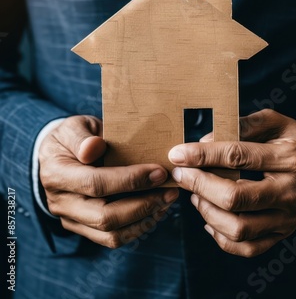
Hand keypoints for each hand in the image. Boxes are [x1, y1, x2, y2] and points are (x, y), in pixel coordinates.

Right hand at [39, 116, 178, 247]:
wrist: (58, 154)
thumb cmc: (72, 137)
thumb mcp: (75, 126)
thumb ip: (83, 137)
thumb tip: (94, 147)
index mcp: (56, 174)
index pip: (96, 183)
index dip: (130, 180)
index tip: (158, 172)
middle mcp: (61, 202)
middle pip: (105, 217)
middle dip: (143, 205)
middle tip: (170, 191)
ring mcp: (71, 219)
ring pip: (111, 234)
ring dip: (144, 219)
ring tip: (166, 201)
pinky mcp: (83, 227)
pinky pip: (112, 237)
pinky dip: (137, 227)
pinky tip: (155, 210)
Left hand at [168, 109, 295, 256]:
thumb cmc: (289, 138)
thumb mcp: (273, 121)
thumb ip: (242, 125)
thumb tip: (205, 139)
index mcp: (290, 157)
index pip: (238, 157)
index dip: (203, 156)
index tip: (178, 154)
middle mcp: (291, 191)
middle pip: (236, 198)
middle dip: (200, 185)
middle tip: (180, 174)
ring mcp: (288, 217)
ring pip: (239, 228)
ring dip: (207, 211)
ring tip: (195, 194)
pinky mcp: (282, 233)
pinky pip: (248, 247)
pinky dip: (221, 237)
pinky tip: (209, 218)